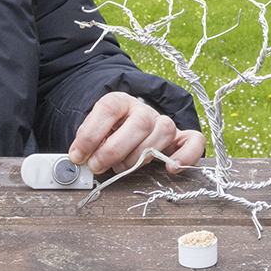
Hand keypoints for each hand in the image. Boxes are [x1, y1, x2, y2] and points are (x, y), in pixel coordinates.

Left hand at [67, 91, 205, 174]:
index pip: (108, 108)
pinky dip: (186, 155)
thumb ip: (86, 145)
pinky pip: (194, 140)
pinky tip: (170, 168)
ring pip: (163, 130)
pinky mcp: (179, 138)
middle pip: (139, 122)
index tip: (77, 156)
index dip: (90, 133)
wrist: (126, 130)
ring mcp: (163, 123)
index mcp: (120, 102)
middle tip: (98, 166)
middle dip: (115, 149)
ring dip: (141, 155)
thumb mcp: (92, 136)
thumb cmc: (107, 136)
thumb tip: (77, 161)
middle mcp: (143, 110)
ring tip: (123, 168)